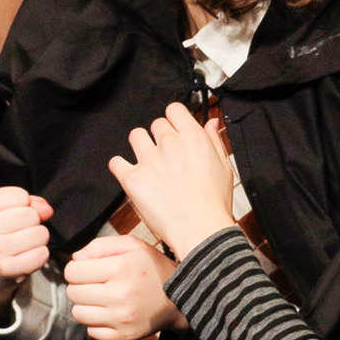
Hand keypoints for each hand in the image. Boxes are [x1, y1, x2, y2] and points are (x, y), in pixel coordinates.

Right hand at [0, 185, 53, 306]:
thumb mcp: (6, 208)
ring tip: (23, 244)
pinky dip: (40, 255)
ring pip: (39, 234)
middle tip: (19, 232)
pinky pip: (41, 254)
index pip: (21, 196)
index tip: (11, 216)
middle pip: (31, 215)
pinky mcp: (5, 269)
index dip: (24, 205)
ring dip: (38, 239)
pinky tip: (26, 256)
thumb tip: (47, 210)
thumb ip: (30, 202)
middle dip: (33, 222)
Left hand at [64, 231, 179, 339]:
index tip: (88, 269)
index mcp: (120, 268)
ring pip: (78, 314)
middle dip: (79, 286)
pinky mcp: (124, 336)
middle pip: (73, 293)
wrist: (181, 298)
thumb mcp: (133, 245)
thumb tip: (76, 259)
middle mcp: (120, 295)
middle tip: (95, 284)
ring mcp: (122, 319)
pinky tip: (108, 313)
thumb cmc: (153, 268)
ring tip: (100, 298)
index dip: (77, 268)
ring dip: (85, 305)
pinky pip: (92, 332)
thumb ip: (101, 246)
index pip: (72, 272)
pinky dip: (96, 323)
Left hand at [109, 103, 236, 260]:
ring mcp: (149, 160)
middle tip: (165, 156)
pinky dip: (120, 167)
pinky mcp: (133, 179)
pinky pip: (116, 162)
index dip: (174, 120)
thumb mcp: (224, 167)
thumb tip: (210, 123)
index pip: (174, 109)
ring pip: (135, 136)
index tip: (175, 130)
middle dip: (159, 137)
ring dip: (140, 146)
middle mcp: (169, 144)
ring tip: (147, 163)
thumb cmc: (214, 204)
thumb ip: (213, 140)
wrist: (201, 230)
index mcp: (192, 138)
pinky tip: (130, 174)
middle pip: (155, 124)